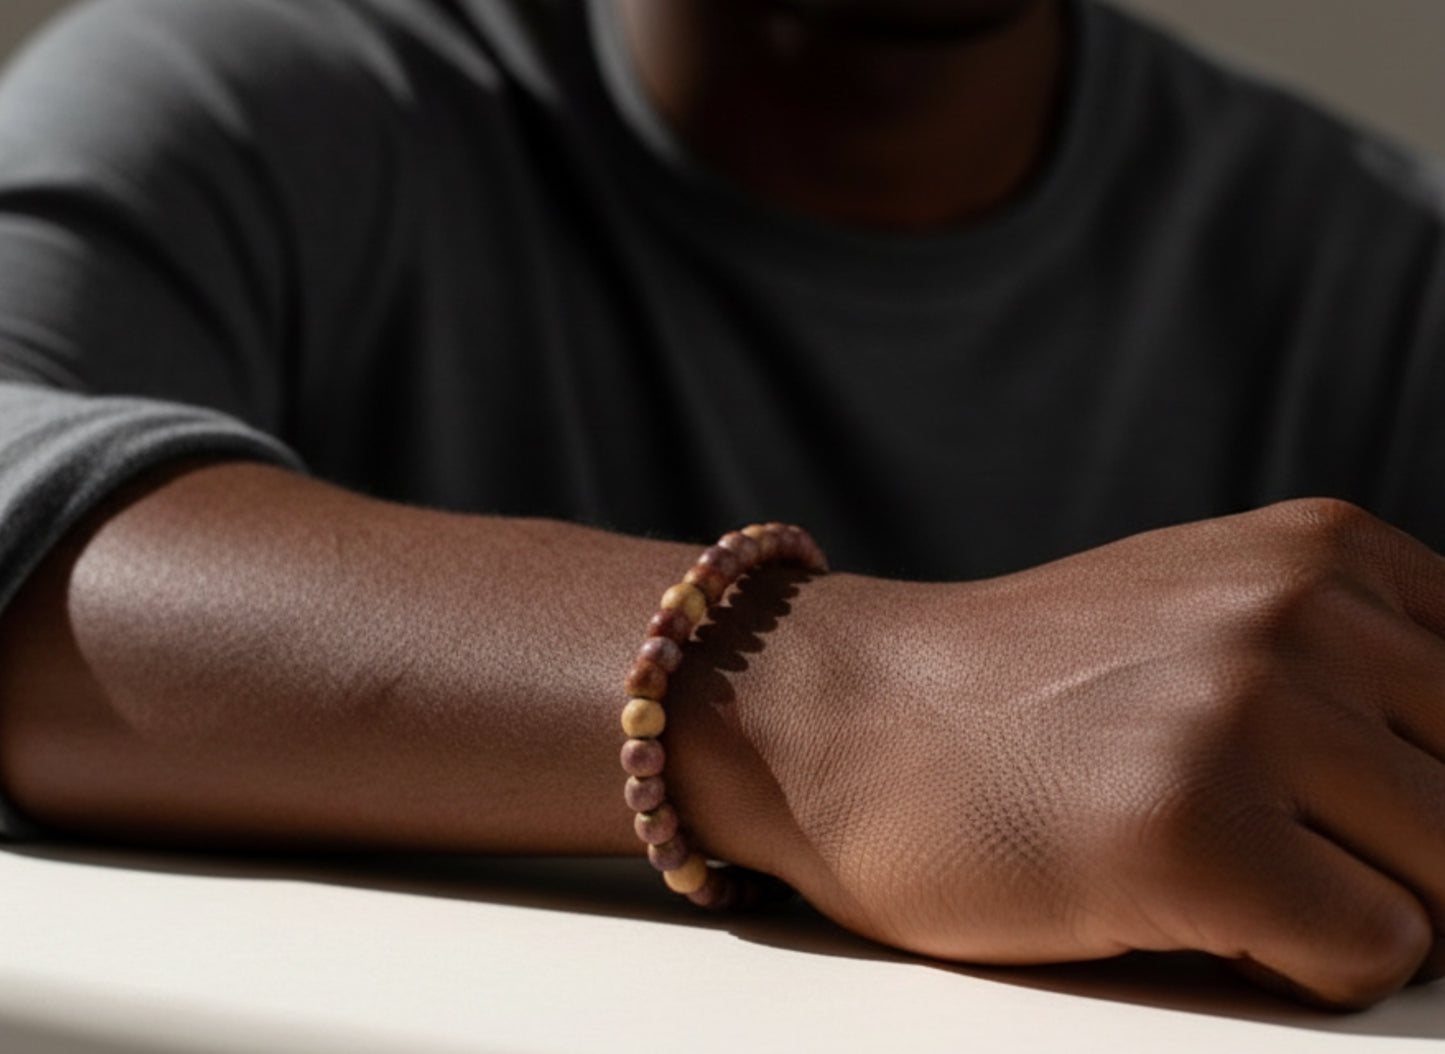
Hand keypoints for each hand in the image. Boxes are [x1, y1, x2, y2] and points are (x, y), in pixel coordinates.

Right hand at [672, 498, 1444, 1007]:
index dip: (1437, 778)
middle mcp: (1298, 613)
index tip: (1368, 808)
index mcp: (1322, 550)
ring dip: (1351, 909)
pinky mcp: (1191, 832)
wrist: (838, 715)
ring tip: (1220, 871)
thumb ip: (1355, 660)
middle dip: (1405, 857)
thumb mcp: (1205, 613)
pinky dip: (1297, 964)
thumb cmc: (1018, 690)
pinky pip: (1368, 955)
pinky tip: (1187, 910)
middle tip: (1274, 851)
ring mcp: (1243, 714)